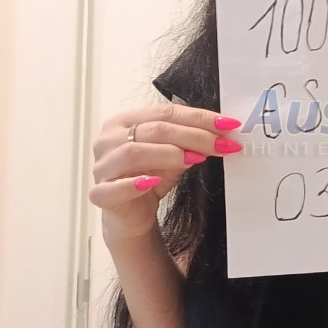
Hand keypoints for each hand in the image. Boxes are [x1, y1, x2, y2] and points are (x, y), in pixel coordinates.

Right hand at [89, 104, 243, 242]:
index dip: (199, 118)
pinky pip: (113, 187)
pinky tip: (153, 182)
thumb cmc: (150, 177)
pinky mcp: (100, 193)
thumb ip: (191, 142)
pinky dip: (134, 183)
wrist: (133, 215)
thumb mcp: (175, 155)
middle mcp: (109, 139)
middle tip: (222, 144)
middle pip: (155, 130)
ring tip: (197, 159)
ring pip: (133, 152)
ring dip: (170, 154)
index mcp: (125, 121)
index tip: (228, 125)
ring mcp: (102, 166)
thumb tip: (222, 133)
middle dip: (194, 136)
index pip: (166, 112)